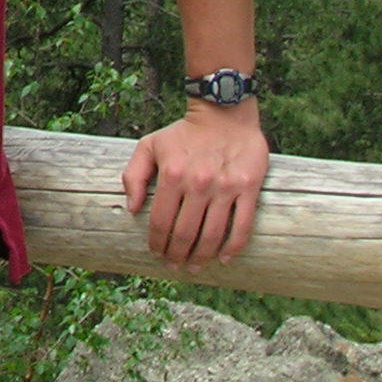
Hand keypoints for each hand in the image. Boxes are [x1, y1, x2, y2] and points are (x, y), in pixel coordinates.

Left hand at [121, 103, 267, 266]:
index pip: (161, 221)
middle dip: (177, 255)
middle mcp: (198, 184)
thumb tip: (133, 209)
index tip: (155, 253)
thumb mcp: (149, 146)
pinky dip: (233, 247)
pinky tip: (224, 259)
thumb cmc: (183, 133)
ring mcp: (225, 188)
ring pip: (213, 235)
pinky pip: (242, 226)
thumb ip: (134, 175)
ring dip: (202, 257)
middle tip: (174, 267)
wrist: (223, 114)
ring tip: (194, 267)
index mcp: (172, 175)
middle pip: (186, 233)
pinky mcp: (248, 189)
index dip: (157, 242)